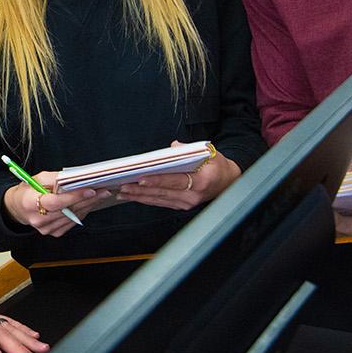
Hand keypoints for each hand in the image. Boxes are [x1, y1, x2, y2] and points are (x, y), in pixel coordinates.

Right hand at [3, 170, 96, 236]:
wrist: (18, 208)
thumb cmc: (27, 191)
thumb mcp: (36, 178)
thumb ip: (54, 178)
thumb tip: (74, 178)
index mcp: (30, 204)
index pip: (56, 202)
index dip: (74, 197)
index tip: (90, 190)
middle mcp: (38, 219)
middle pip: (68, 210)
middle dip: (88, 199)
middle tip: (103, 190)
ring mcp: (46, 229)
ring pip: (73, 217)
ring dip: (88, 205)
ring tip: (100, 195)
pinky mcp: (53, 232)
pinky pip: (72, 222)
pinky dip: (82, 212)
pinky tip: (89, 204)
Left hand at [116, 141, 241, 210]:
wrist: (229, 182)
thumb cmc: (218, 166)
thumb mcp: (210, 153)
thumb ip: (190, 149)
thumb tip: (173, 146)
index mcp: (201, 182)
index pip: (174, 181)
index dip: (157, 180)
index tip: (141, 178)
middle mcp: (192, 196)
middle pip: (162, 192)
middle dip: (141, 189)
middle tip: (123, 186)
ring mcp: (187, 203)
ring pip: (159, 199)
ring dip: (139, 196)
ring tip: (122, 192)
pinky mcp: (182, 206)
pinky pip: (161, 203)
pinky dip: (146, 199)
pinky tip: (134, 196)